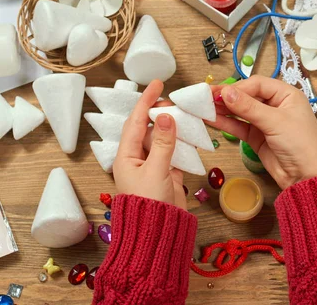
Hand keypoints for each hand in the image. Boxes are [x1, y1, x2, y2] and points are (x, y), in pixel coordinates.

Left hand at [113, 80, 186, 209]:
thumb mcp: (156, 171)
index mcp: (126, 156)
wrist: (158, 234)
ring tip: (184, 115)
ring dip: (172, 128)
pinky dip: (181, 143)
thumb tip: (165, 116)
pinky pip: (173, 152)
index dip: (145, 101)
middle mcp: (137, 159)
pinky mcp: (166, 174)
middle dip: (159, 113)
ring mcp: (152, 166)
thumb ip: (163, 143)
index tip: (157, 84)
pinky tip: (190, 135)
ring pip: (162, 139)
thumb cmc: (150, 205)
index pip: (135, 122)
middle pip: (147, 129)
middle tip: (174, 101)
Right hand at [207, 76, 316, 189]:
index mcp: (286, 95)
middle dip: (227, 96)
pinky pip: (238, 126)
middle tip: (205, 97)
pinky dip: (225, 123)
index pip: (257, 84)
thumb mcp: (275, 122)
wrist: (307, 178)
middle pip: (246, 95)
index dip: (238, 87)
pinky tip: (210, 119)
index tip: (220, 93)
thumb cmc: (301, 145)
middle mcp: (275, 105)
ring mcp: (264, 122)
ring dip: (222, 109)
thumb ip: (248, 107)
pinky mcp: (256, 137)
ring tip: (202, 107)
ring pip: (240, 111)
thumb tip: (226, 92)